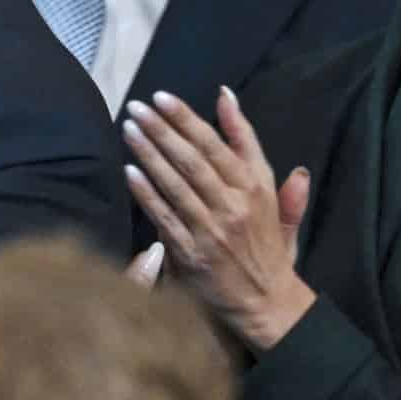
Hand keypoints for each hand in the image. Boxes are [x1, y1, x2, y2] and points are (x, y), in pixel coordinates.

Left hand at [122, 87, 316, 351]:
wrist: (269, 302)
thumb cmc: (269, 243)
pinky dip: (146, 194)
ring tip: (129, 129)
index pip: (216, 144)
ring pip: (176, 184)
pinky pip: (165, 218)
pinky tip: (128, 171)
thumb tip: (227, 97)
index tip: (161, 97)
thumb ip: (250, 144)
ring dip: (149, 154)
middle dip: (162, 130)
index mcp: (255, 187)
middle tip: (136, 106)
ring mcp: (213, 230)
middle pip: (193, 160)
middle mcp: (235, 205)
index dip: (187, 118)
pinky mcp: (193, 255)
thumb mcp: (271, 190)